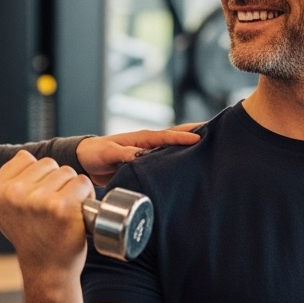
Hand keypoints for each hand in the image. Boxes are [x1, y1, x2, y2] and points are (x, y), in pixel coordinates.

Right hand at [0, 151, 95, 276]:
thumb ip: (8, 182)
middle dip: (54, 181)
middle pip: (48, 163)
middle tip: (50, 207)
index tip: (33, 196)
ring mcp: (38, 200)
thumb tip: (23, 157)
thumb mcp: (5, 210)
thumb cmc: (29, 237)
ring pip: (66, 171)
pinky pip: (82, 182)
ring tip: (61, 211)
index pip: (24, 158)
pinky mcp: (62, 207)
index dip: (35, 175)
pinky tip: (75, 213)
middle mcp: (14, 194)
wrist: (46, 269)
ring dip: (70, 188)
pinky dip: (85, 195)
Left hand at [76, 124, 200, 185]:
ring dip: (189, 149)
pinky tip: (188, 167)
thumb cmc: (96, 153)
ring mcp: (148, 153)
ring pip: (173, 149)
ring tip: (210, 150)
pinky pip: (166, 161)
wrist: (86, 161)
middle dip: (195, 134)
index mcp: (142, 138)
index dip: (183, 138)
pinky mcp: (146, 164)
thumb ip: (125, 155)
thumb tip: (142, 157)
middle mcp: (148, 144)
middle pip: (176, 138)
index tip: (200, 139)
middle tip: (217, 135)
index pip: (167, 136)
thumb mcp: (109, 153)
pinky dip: (178, 160)